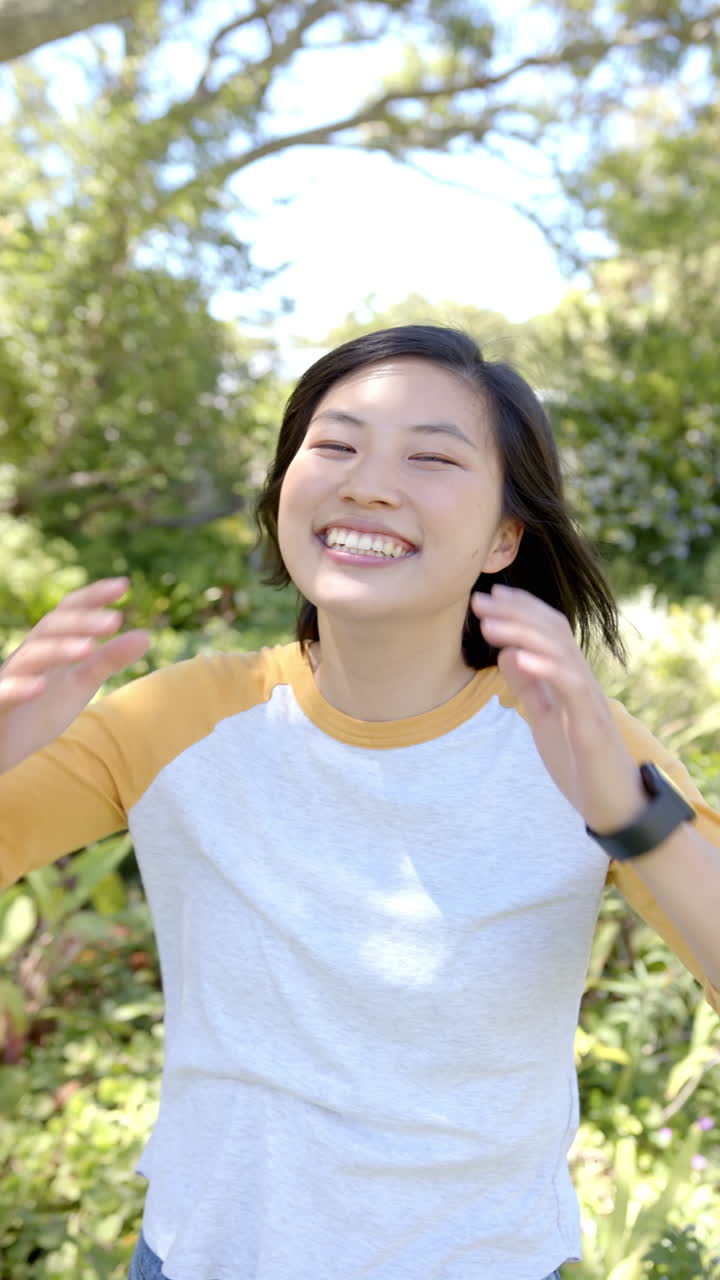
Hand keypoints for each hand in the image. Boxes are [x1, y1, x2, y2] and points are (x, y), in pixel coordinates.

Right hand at [0, 578, 148, 773]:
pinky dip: (19, 688)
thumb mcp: (80, 682)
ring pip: (30, 657)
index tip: (124, 585)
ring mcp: (10, 680)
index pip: (68, 612)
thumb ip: (109, 659)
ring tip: (90, 647)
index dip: (93, 596)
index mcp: (49, 646)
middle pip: (51, 629)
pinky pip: (4, 694)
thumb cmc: (40, 709)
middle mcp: (28, 657)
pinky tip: (41, 685)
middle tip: (115, 620)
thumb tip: (146, 635)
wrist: (5, 746)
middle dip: (82, 621)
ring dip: (59, 649)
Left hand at [471, 585, 645, 832]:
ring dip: (523, 635)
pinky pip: (571, 688)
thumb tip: (508, 653)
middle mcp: (582, 682)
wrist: (616, 807)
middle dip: (515, 613)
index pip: (549, 631)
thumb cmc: (582, 763)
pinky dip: (545, 669)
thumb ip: (530, 687)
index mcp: (570, 680)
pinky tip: (519, 658)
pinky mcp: (591, 726)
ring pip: (560, 654)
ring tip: (490, 625)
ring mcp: (589, 702)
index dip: (521, 610)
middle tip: (481, 599)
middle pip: (553, 633)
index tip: (490, 596)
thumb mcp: (545, 720)